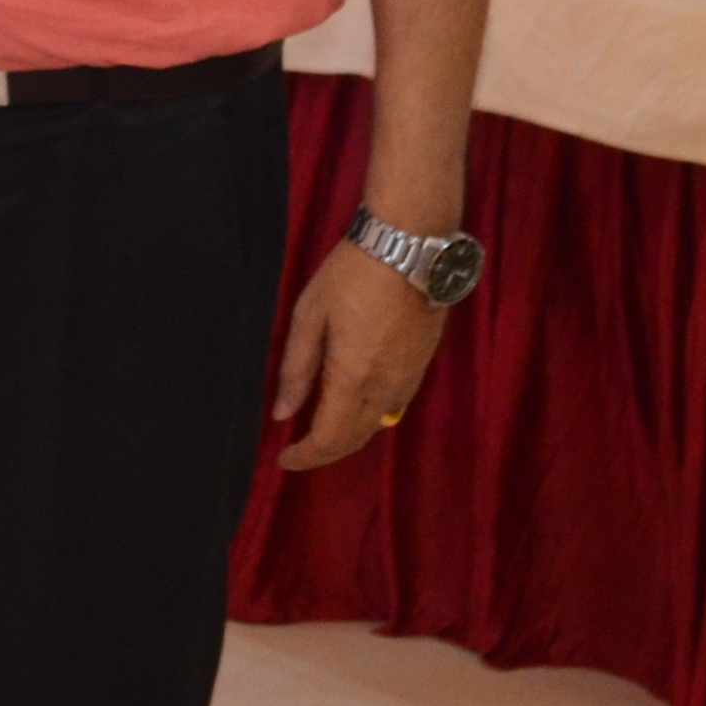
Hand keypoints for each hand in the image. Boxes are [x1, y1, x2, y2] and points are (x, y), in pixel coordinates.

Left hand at [270, 241, 448, 469]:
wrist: (410, 246)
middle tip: (299, 449)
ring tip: (321, 429)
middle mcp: (385, 389)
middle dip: (325, 451)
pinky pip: (394, 406)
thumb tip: (282, 414)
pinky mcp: (422, 365)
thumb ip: (296, 369)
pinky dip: (369, 417)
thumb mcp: (309, 315)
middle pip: (355, 439)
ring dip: (348, 436)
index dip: (305, 457)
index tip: (283, 459)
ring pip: (376, 426)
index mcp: (352, 379)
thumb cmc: (351, 274)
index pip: (329, 439)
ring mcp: (409, 379)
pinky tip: (353, 404)